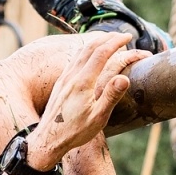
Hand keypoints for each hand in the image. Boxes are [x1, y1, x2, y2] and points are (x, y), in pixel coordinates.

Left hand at [28, 33, 149, 169]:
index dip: (115, 42)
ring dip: (96, 42)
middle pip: (90, 47)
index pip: (101, 53)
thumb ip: (111, 97)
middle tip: (122, 35)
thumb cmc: (75, 132)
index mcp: (83, 82)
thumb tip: (125, 78)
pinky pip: (75, 59)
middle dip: (108, 38)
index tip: (127, 36)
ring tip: (109, 40)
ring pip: (81, 51)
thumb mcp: (98, 118)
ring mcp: (64, 78)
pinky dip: (86, 50)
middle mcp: (72, 75)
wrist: (48, 139)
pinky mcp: (60, 82)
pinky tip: (90, 55)